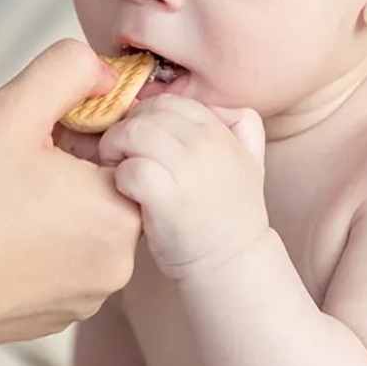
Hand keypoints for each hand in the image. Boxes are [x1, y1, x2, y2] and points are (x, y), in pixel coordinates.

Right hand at [0, 40, 141, 352]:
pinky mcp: (57, 316)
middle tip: (14, 167)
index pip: (127, 149)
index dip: (84, 131)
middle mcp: (116, 265)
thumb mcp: (12, 109)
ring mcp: (87, 297)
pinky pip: (63, 263)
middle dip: (71, 168)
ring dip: (55, 205)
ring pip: (85, 225)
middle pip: (109, 188)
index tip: (39, 139)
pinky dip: (38, 244)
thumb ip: (69, 69)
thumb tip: (104, 75)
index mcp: (119, 214)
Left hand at [95, 95, 267, 280]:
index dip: (147, 117)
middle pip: (147, 112)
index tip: (142, 141)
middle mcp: (206, 142)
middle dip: (127, 129)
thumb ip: (239, 125)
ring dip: (116, 150)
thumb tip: (209, 106)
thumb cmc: (229, 215)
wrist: (231, 263)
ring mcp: (187, 167)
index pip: (170, 102)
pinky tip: (126, 194)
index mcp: (221, 130)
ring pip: (133, 132)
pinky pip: (128, 168)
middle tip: (121, 155)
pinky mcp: (166, 196)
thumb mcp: (251, 160)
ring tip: (118, 171)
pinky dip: (119, 180)